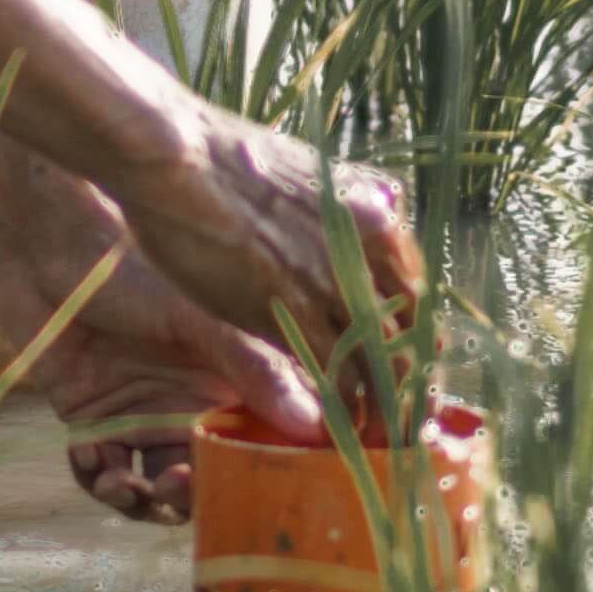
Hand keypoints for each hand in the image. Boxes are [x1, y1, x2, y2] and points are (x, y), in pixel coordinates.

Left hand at [0, 172, 322, 521]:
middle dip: (189, 498)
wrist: (50, 250)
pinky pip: (105, 473)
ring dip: (140, 500)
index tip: (249, 500)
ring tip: (123, 483)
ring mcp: (144, 415)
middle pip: (206, 480)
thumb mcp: (203, 319)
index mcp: (233, 381)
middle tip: (170, 487)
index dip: (259, 479)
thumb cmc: (135, 269)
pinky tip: (89, 456)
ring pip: (154, 487)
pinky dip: (98, 478)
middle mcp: (194, 405)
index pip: (262, 445)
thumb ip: (258, 370)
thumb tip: (317, 426)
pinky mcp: (94, 421)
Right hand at [117, 113, 421, 418]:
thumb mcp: (304, 175)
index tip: (405, 368)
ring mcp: (335, 280)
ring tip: (375, 435)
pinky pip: (337, 376)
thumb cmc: (222, 160)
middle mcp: (370, 247)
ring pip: (381, 362)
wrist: (177, 156)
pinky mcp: (293, 312)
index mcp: (376, 211)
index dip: (412, 338)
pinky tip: (336, 428)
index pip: (416, 292)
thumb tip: (347, 228)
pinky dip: (342, 408)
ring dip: (382, 406)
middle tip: (398, 416)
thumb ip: (334, 213)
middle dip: (408, 382)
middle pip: (409, 333)